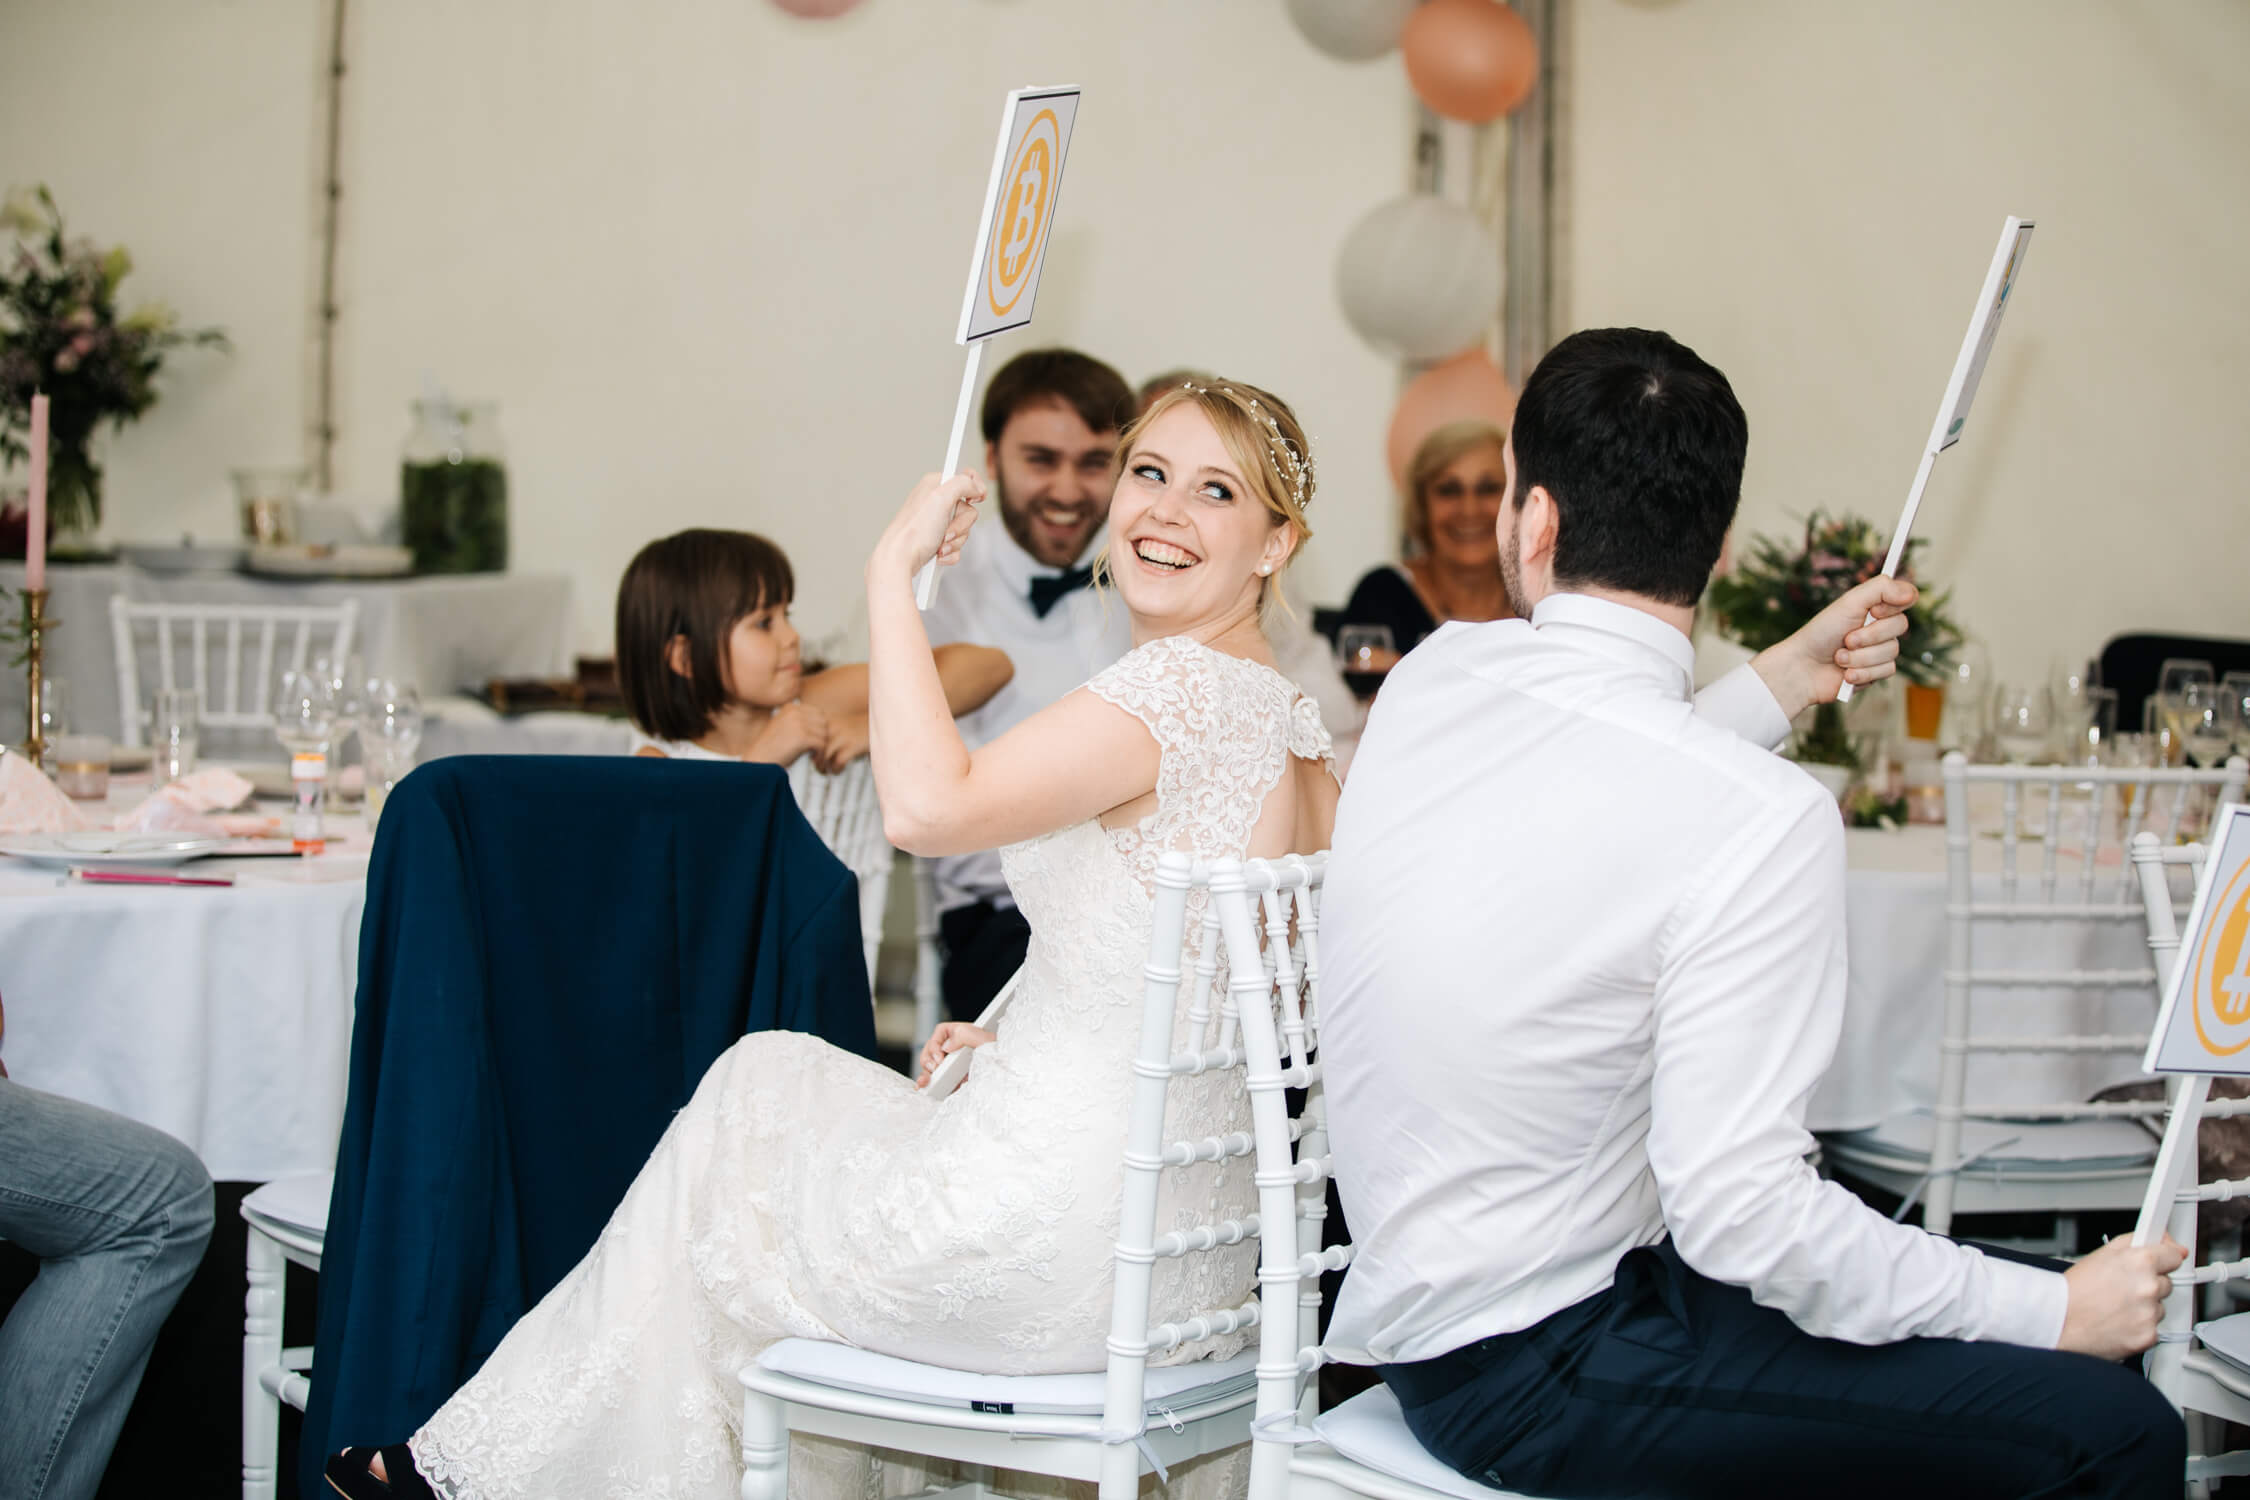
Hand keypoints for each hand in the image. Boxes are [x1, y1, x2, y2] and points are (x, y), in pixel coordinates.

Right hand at [754, 701, 829, 765]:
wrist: (758, 761)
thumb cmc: (771, 749)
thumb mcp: (784, 728)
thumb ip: (801, 722)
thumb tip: (824, 724)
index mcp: (790, 708)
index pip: (818, 713)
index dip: (819, 729)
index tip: (813, 741)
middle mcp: (794, 712)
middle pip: (824, 722)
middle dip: (823, 737)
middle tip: (816, 750)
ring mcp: (798, 724)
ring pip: (824, 734)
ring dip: (822, 748)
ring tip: (814, 756)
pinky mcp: (802, 737)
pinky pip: (822, 745)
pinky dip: (821, 755)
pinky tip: (814, 760)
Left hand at [815, 710, 869, 774]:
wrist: (882, 722)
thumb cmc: (859, 728)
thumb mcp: (839, 726)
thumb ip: (826, 737)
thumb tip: (811, 755)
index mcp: (827, 721)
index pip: (809, 739)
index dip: (810, 751)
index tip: (813, 758)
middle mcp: (833, 727)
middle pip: (815, 748)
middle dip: (815, 761)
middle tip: (819, 769)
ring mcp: (843, 736)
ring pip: (824, 756)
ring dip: (823, 767)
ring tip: (826, 772)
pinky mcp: (853, 746)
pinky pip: (838, 762)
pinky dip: (836, 770)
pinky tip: (839, 771)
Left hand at [873, 471, 985, 580]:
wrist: (901, 559)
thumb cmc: (913, 532)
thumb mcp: (940, 497)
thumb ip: (964, 483)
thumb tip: (977, 487)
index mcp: (936, 485)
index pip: (966, 478)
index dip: (974, 489)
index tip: (972, 499)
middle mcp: (936, 502)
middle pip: (968, 510)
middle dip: (961, 525)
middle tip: (945, 528)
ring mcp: (937, 522)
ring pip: (964, 530)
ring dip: (955, 541)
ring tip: (938, 542)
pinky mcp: (937, 539)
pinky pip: (957, 545)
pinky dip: (950, 552)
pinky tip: (937, 552)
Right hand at [915, 1022, 995, 1088]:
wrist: (1009, 1072)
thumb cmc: (1001, 1053)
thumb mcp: (985, 1039)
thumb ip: (965, 1035)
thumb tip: (947, 1046)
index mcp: (960, 1034)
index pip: (939, 1033)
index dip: (935, 1044)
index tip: (940, 1056)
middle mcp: (954, 1049)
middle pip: (931, 1051)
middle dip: (928, 1059)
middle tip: (935, 1068)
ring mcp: (952, 1065)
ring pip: (931, 1067)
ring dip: (925, 1073)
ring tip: (925, 1081)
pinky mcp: (953, 1080)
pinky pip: (938, 1082)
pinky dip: (930, 1085)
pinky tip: (926, 1087)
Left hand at [1749, 576, 1917, 718]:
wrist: (1802, 669)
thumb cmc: (1821, 633)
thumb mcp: (1849, 603)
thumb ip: (1880, 589)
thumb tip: (1912, 592)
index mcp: (1875, 606)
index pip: (1907, 598)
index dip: (1892, 606)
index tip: (1873, 611)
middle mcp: (1880, 627)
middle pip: (1901, 626)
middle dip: (1869, 635)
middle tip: (1847, 639)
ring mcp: (1879, 651)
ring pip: (1892, 652)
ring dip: (1861, 656)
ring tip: (1840, 657)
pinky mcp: (1876, 673)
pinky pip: (1886, 671)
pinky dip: (1862, 672)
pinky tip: (1845, 674)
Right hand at [2057, 1234, 2186, 1358]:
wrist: (2058, 1320)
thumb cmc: (2074, 1288)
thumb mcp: (2101, 1253)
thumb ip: (2135, 1242)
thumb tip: (2163, 1240)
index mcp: (2140, 1262)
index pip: (2174, 1255)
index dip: (2166, 1257)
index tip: (2165, 1260)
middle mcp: (2149, 1287)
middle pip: (2166, 1283)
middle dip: (2149, 1284)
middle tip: (2122, 1287)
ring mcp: (2150, 1313)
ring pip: (2159, 1307)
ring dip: (2144, 1306)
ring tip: (2115, 1306)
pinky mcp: (2149, 1336)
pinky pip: (2153, 1328)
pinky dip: (2139, 1326)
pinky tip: (2118, 1321)